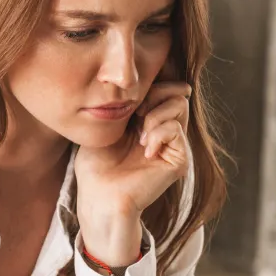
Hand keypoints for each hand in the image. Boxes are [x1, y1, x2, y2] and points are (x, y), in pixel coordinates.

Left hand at [74, 73, 191, 219]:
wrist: (99, 195)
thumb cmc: (96, 165)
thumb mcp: (108, 124)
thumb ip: (128, 103)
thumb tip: (143, 81)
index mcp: (149, 122)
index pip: (165, 89)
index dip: (151, 86)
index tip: (131, 100)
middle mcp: (165, 133)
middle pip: (177, 93)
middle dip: (156, 94)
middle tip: (137, 114)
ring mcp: (174, 147)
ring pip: (180, 105)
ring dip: (155, 114)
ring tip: (139, 135)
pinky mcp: (178, 161)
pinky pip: (176, 129)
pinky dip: (158, 133)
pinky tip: (144, 149)